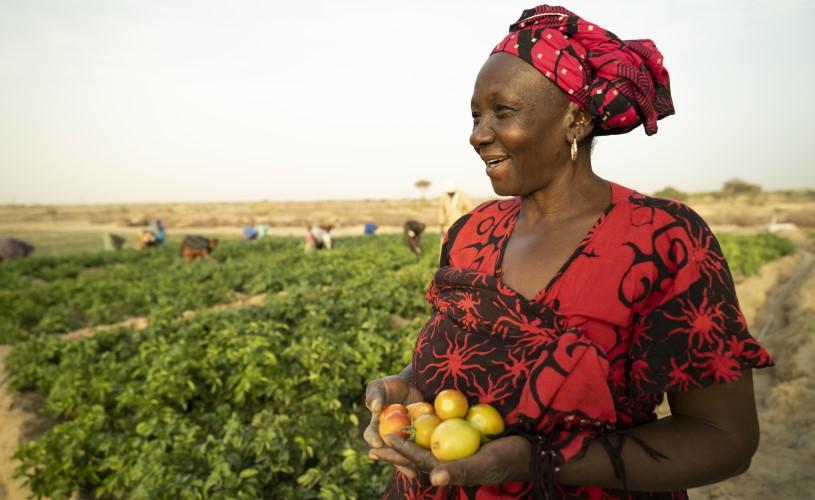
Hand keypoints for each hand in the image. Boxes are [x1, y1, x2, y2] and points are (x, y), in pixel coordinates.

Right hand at [363, 374, 423, 476]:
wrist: (410, 385)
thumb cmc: (390, 386)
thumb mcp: (379, 386)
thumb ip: (374, 395)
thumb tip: (375, 407)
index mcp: (375, 426)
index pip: (372, 435)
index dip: (373, 439)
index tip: (377, 442)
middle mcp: (388, 437)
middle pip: (389, 451)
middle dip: (394, 459)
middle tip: (399, 463)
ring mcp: (403, 440)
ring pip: (404, 455)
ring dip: (408, 464)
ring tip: (415, 472)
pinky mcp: (417, 439)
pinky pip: (419, 449)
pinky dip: (423, 456)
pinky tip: (430, 463)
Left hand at [374, 434, 531, 486]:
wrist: (531, 448)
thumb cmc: (508, 457)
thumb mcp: (485, 463)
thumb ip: (461, 471)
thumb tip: (434, 478)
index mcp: (451, 469)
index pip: (420, 461)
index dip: (401, 452)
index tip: (384, 439)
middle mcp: (450, 461)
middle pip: (417, 456)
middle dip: (395, 451)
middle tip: (371, 444)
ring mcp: (456, 451)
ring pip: (425, 446)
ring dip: (405, 441)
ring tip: (385, 435)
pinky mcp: (463, 441)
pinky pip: (438, 435)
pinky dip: (423, 430)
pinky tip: (414, 421)